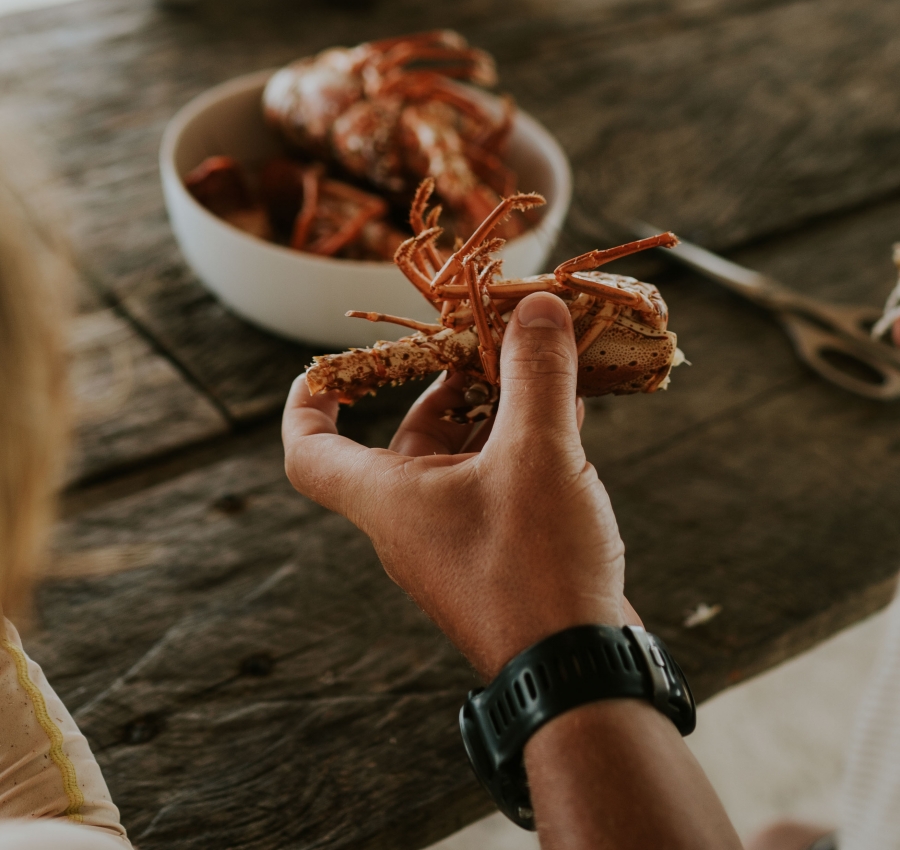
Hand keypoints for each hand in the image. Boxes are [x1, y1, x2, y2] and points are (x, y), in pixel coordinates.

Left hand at [283, 292, 637, 679]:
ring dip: (501, 405)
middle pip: (410, 435)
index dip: (308, 401)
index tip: (325, 364)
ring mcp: (460, 539)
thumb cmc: (537, 568)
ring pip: (466, 453)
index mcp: (389, 498)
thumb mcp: (537, 455)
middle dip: (449, 379)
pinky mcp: (504, 553)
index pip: (310, 451)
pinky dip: (528, 439)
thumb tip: (537, 308)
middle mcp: (413, 518)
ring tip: (546, 363)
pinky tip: (573, 410)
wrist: (580, 674)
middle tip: (492, 337)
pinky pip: (502, 479)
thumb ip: (536, 374)